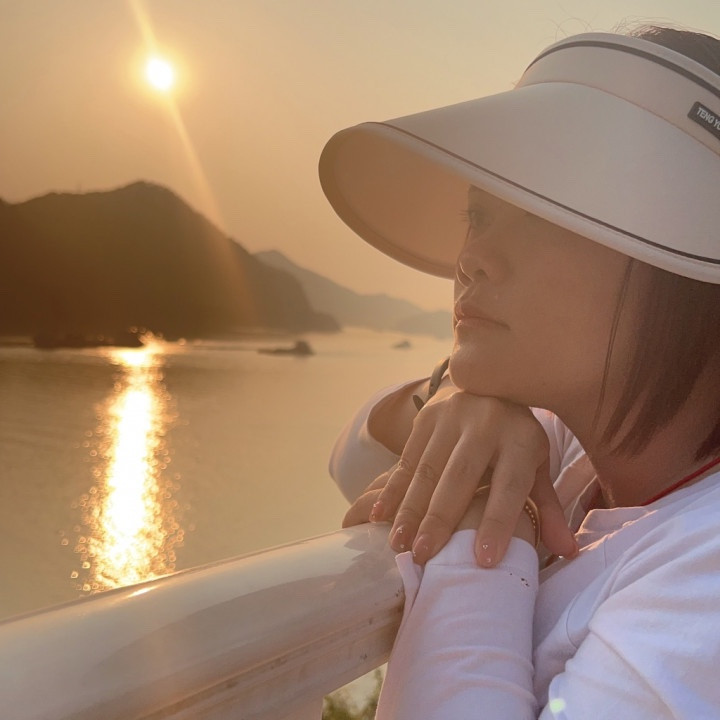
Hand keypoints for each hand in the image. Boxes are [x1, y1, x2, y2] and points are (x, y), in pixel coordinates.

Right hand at [343, 390, 577, 565]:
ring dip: (410, 508)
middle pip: (460, 476)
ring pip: (428, 468)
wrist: (489, 382)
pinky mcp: (426, 416)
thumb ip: (546, 508)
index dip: (497, 522)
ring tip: (398, 543)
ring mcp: (452, 416)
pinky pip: (407, 457)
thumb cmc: (515, 439)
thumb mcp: (536, 466)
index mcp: (521, 438)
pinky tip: (379, 515)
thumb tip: (567, 551)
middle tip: (423, 556)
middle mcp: (486, 423)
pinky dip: (392, 488)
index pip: (510, 485)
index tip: (482, 560)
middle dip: (440, 518)